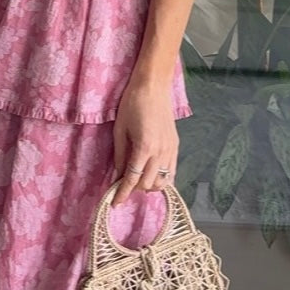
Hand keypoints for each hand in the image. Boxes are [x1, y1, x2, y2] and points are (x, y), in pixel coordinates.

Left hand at [111, 78, 177, 203]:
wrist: (153, 86)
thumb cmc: (132, 103)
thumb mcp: (120, 130)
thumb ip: (119, 156)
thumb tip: (116, 176)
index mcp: (144, 147)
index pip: (132, 179)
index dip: (122, 193)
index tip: (114, 203)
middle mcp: (160, 152)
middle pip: (148, 184)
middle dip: (134, 189)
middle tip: (122, 185)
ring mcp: (170, 149)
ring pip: (163, 181)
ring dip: (149, 186)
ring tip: (137, 180)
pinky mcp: (175, 146)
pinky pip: (171, 171)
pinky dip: (161, 179)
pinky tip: (151, 176)